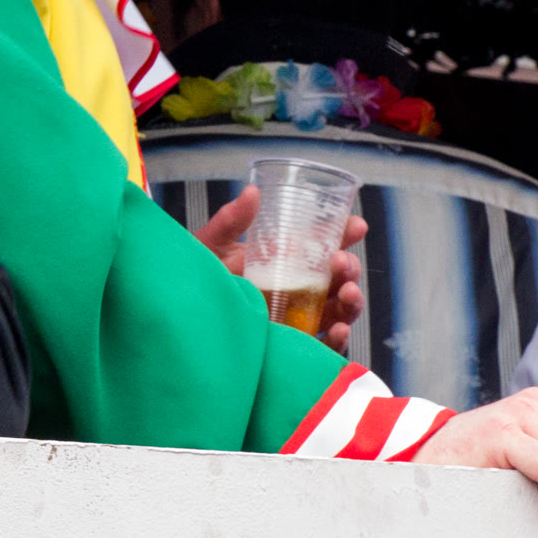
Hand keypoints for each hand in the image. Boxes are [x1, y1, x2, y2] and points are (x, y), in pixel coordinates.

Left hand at [195, 185, 365, 350]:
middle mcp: (294, 286)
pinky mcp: (289, 343)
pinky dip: (336, 340)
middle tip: (341, 262)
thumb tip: (252, 191)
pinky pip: (321, 346)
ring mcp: (294, 315)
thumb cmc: (196, 278)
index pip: (320, 244)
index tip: (356, 225)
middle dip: (347, 268)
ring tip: (348, 292)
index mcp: (281, 258)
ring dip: (350, 301)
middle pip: (334, 277)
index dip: (343, 234)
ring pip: (336, 309)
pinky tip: (338, 329)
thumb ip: (230, 221)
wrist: (181, 314)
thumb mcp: (211, 246)